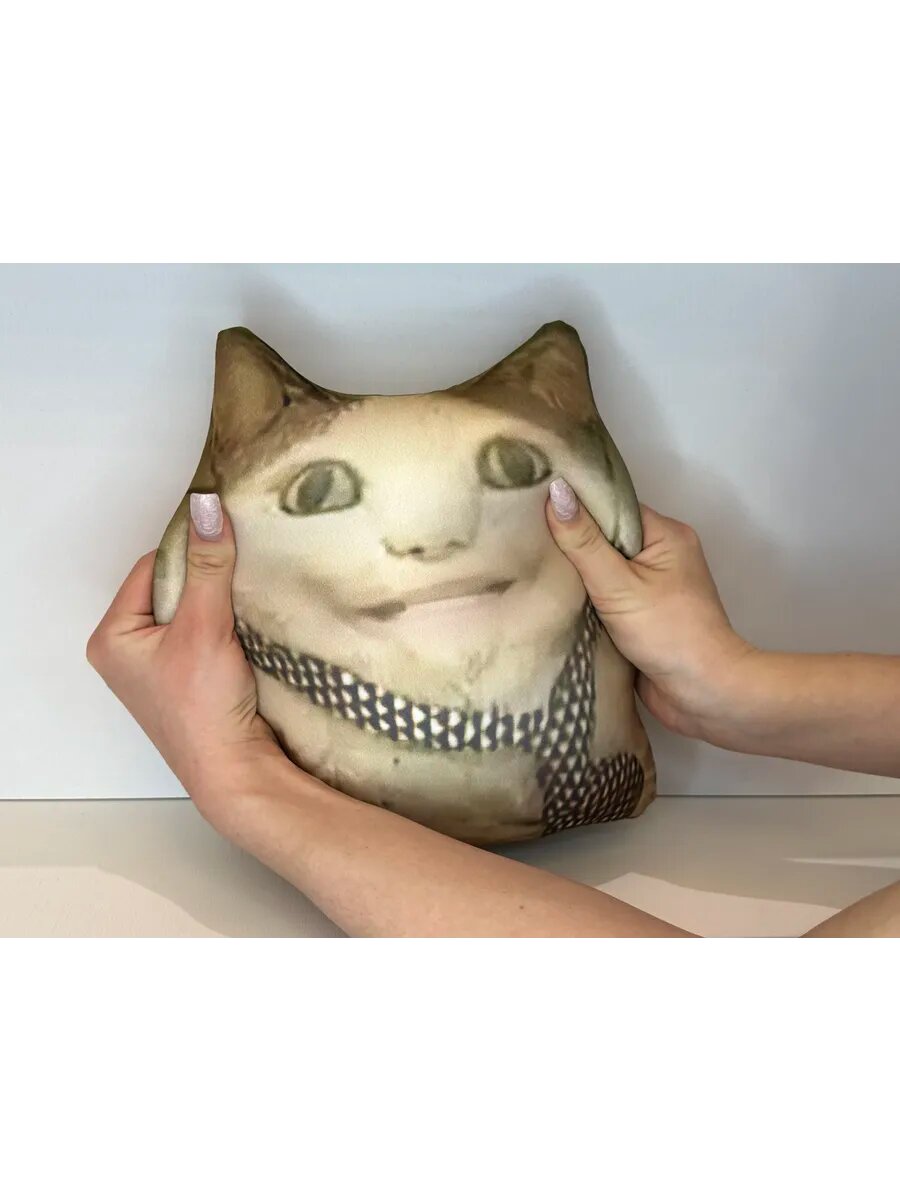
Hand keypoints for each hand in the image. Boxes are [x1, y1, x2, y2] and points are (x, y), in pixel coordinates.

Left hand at [86, 493, 285, 824]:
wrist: (236, 771)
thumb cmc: (204, 711)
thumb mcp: (204, 627)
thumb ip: (208, 566)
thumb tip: (207, 507)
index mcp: (112, 637)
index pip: (152, 568)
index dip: (190, 553)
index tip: (227, 542)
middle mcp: (128, 650)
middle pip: (172, 587)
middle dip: (207, 579)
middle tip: (240, 574)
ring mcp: (158, 667)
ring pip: (192, 609)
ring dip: (220, 602)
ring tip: (244, 602)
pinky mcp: (188, 679)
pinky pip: (206, 632)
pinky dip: (227, 625)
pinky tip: (246, 626)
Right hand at [545, 477, 754, 738]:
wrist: (705, 696)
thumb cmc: (669, 635)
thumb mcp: (619, 585)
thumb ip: (584, 543)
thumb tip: (556, 492)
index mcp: (666, 535)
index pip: (611, 507)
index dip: (575, 507)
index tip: (531, 505)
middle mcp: (662, 556)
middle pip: (605, 539)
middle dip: (570, 544)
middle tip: (522, 539)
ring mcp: (652, 589)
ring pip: (602, 572)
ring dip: (575, 578)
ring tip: (528, 569)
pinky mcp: (642, 618)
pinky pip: (605, 599)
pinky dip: (584, 603)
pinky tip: (552, 602)